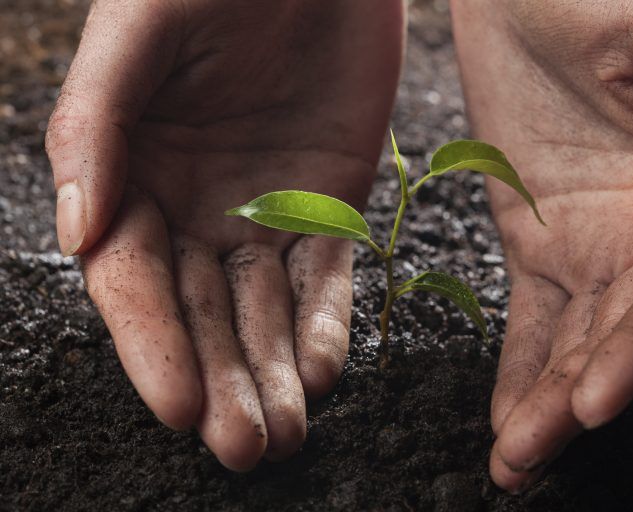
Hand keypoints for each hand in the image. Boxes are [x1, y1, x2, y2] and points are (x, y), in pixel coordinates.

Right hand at [46, 0, 402, 469]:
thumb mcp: (137, 34)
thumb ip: (95, 125)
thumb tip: (73, 230)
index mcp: (132, 178)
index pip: (134, 282)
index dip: (152, 345)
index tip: (177, 405)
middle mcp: (194, 210)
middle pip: (201, 314)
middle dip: (221, 382)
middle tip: (241, 449)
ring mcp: (265, 213)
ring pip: (265, 311)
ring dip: (274, 374)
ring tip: (287, 435)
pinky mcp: (328, 207)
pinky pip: (326, 278)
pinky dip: (327, 325)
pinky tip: (324, 371)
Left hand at [451, 0, 632, 490]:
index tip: (590, 401)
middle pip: (627, 330)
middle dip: (582, 397)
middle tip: (529, 457)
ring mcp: (596, 233)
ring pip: (581, 334)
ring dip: (549, 398)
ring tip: (513, 461)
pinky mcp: (540, 233)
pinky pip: (537, 312)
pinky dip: (522, 363)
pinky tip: (507, 411)